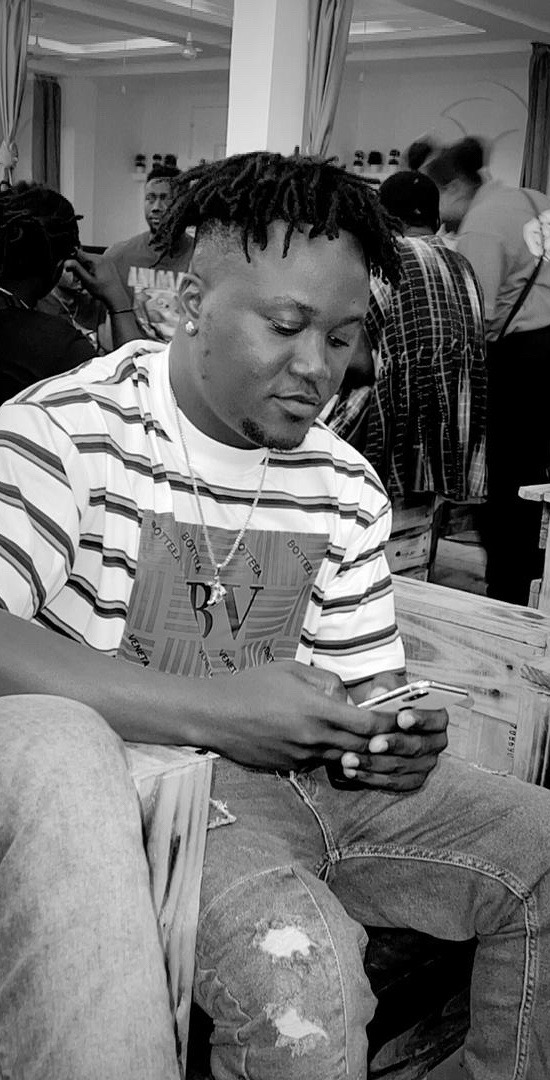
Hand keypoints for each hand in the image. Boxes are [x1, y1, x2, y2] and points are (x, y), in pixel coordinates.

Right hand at [65, 250, 128, 310]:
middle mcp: (102, 257)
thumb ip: (76, 269)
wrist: (116, 297)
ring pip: (90, 261)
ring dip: (86, 269)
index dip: (72, 261)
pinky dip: (93, 270)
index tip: (69, 269)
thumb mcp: (87, 281)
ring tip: (87, 281)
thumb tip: (67, 261)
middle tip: (78, 279)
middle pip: (84, 257)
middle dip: (79, 267)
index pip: (78, 253)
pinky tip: (94, 279)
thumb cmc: (103, 290)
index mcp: (95, 260)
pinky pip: (97, 264)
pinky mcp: (109, 265)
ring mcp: (106, 261)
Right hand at [203, 661, 397, 771]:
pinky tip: (320, 740)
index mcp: (318, 710)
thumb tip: (346, 696)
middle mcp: (314, 738)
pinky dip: (327, 753)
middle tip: (390, 731)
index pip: (368, 724)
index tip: (399, 718)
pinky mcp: (290, 768)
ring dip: (353, 748)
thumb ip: (326, 682)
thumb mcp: (292, 670)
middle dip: (378, 740)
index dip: (388, 722)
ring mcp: (302, 757)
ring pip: (341, 757)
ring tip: (358, 736)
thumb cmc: (252, 686)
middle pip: (361, 746)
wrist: (215, 716)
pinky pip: (319, 761)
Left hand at [339, 685, 448, 790]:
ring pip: (401, 767)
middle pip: (417, 746)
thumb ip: (385, 686)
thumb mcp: (385, 686)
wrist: (377, 721)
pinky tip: (352, 772)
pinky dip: (372, 778)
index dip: (420, 719)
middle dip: (393, 745)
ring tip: (350, 759)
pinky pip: (393, 783)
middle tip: (372, 743)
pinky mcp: (412, 780)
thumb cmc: (385, 700)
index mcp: (437, 718)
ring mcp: (425, 764)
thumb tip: (380, 691)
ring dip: (374, 764)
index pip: (436, 719)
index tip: (401, 718)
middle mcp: (436, 743)